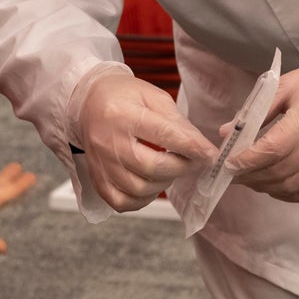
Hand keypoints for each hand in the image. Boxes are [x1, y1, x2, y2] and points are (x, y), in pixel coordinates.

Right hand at [73, 71, 218, 211]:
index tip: (210, 154)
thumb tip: (202, 148)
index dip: (192, 147)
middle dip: (181, 167)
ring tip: (171, 169)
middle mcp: (107, 140)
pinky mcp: (97, 178)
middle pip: (151, 167)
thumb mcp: (154, 97)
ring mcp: (100, 162)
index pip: (163, 134)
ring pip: (139, 188)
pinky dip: (142, 200)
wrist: (88, 101)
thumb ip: (178, 123)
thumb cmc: (124, 96)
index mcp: (122, 113)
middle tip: (194, 161)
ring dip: (164, 183)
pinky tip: (151, 185)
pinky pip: (121, 202)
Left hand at [226, 55, 298, 202]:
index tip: (229, 164)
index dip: (247, 160)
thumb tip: (227, 133)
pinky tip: (276, 185)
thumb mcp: (287, 85)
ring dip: (267, 187)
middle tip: (235, 174)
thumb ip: (257, 111)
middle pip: (281, 171)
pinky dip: (289, 194)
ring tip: (252, 179)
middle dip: (252, 176)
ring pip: (294, 187)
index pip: (273, 149)